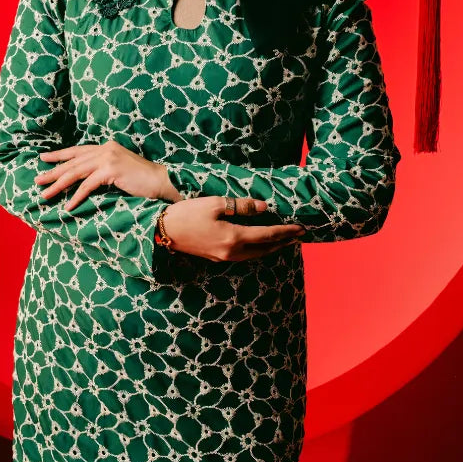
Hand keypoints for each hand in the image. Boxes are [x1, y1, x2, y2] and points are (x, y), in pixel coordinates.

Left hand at [35, 140, 167, 210]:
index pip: (77, 151)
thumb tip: (84, 180)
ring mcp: (108, 158)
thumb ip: (103, 170)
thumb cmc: (142, 180)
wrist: (162, 181)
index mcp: (106, 147)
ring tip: (46, 195)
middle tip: (37, 181)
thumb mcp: (119, 170)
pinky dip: (77, 196)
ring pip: (76, 172)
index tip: (43, 159)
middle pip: (73, 162)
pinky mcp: (112, 170)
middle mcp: (105, 149)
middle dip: (53, 172)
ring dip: (59, 185)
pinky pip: (88, 185)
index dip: (59, 155)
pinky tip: (68, 205)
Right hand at [160, 196, 306, 262]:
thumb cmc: (187, 214)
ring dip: (271, 248)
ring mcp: (223, 257)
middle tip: (298, 236)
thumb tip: (264, 208)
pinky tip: (258, 245)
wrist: (162, 231)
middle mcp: (231, 252)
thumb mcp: (215, 203)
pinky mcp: (215, 257)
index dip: (286, 231)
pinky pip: (244, 256)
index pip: (267, 235)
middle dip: (283, 242)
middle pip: (264, 249)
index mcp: (233, 237)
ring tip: (283, 241)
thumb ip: (241, 206)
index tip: (300, 228)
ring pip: (255, 255)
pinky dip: (257, 250)